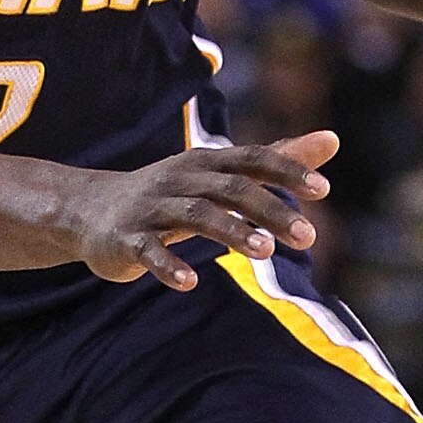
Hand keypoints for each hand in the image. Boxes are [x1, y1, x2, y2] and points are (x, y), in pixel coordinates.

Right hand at [72, 130, 337, 292]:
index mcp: (205, 163)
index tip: (322, 190)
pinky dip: (168, 265)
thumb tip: (332, 139)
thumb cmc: (170, 193)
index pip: (251, 159)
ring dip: (231, 231)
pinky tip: (190, 283)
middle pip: (229, 188)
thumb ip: (276, 158)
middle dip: (269, 209)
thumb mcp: (221, 174)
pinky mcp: (127, 239)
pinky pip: (148, 251)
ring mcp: (151, 209)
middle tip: (308, 236)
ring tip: (265, 252)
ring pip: (195, 215)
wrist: (90, 211)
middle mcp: (180, 180)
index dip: (286, 171)